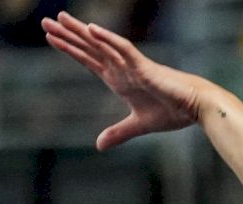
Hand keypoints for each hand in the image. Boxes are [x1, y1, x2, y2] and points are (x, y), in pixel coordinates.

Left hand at [43, 12, 205, 149]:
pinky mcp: (144, 66)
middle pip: (90, 48)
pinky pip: (123, 48)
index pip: (89, 60)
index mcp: (120, 79)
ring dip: (80, 32)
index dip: (70, 49)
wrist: (197, 108)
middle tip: (45, 22)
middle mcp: (122, 68)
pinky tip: (91, 29)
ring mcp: (132, 65)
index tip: (51, 38)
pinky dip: (108, 39)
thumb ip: (119, 133)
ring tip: (59, 18)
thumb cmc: (174, 111)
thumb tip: (99, 146)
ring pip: (101, 44)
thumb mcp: (139, 125)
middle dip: (67, 35)